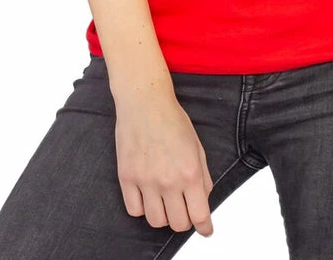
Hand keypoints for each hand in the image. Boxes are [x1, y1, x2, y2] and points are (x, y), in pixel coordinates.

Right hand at [114, 93, 214, 237]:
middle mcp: (168, 180)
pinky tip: (147, 195)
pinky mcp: (126, 178)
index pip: (199, 215)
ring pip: (156, 221)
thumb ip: (203, 176)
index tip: (205, 230)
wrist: (145, 102)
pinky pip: (134, 210)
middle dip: (184, 220)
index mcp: (190, 172)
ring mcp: (145, 181)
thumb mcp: (197, 146)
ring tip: (165, 201)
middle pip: (178, 223)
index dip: (204, 227)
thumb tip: (203, 199)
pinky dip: (142, 208)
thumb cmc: (171, 119)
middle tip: (184, 209)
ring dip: (163, 216)